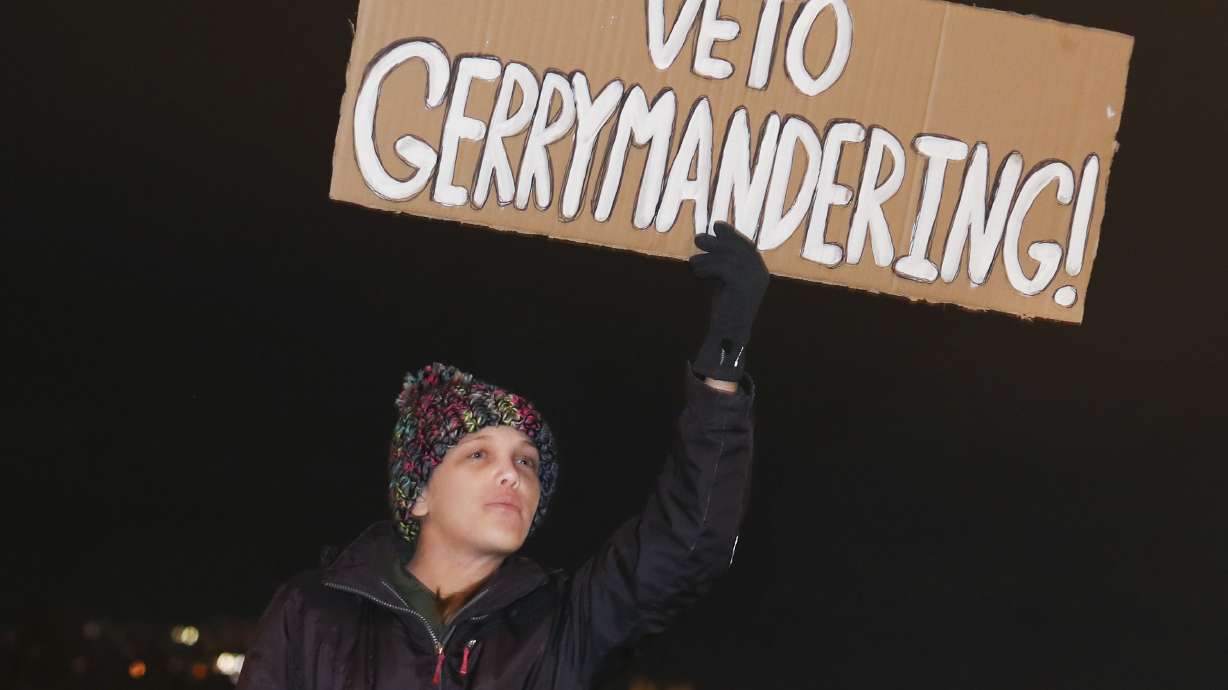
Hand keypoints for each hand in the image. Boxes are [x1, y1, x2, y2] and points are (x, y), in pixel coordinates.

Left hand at [688, 221, 768, 381]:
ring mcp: (754, 281)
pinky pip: (724, 267)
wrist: (728, 335)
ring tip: (692, 262)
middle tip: (699, 239)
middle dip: (718, 241)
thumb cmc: (724, 310)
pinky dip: (708, 267)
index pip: (747, 246)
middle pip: (739, 248)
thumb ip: (723, 263)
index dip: (732, 235)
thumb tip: (710, 238)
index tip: (717, 225)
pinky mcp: (744, 287)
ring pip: (730, 257)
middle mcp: (761, 275)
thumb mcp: (725, 282)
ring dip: (708, 256)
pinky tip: (697, 272)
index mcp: (760, 273)